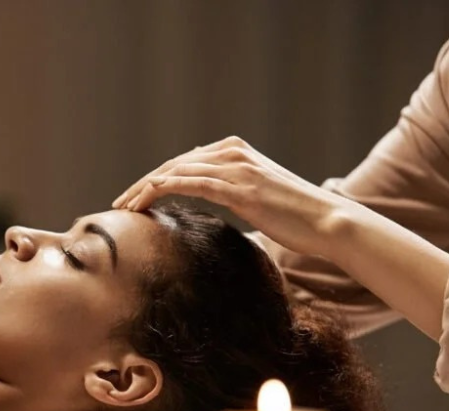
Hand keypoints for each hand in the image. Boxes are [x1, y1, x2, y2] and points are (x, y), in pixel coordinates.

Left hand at [111, 136, 347, 257]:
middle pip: (174, 164)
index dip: (155, 178)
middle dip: (143, 183)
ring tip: (125, 207)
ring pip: (175, 172)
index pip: (184, 161)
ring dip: (145, 189)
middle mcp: (234, 153)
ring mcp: (236, 168)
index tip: (135, 196)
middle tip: (120, 202)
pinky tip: (144, 202)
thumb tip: (215, 206)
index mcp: (237, 151)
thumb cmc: (297, 218)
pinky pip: (189, 183)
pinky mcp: (237, 188)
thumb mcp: (260, 200)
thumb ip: (234, 195)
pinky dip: (161, 190)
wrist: (328, 222)